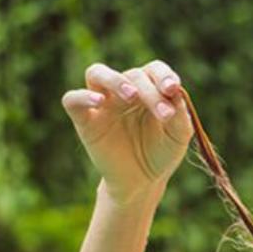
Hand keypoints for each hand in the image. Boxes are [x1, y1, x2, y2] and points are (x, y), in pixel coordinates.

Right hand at [61, 59, 193, 204]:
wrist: (142, 182)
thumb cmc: (161, 153)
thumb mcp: (178, 136)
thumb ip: (180, 114)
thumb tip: (175, 92)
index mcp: (149, 89)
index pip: (154, 69)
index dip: (164, 75)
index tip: (173, 89)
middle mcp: (124, 91)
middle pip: (132, 74)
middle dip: (150, 92)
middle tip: (164, 114)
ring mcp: (103, 104)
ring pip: (96, 73)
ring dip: (114, 79)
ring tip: (131, 95)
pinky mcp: (85, 121)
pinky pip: (72, 99)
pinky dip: (82, 96)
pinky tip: (99, 101)